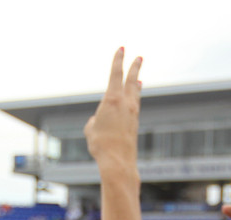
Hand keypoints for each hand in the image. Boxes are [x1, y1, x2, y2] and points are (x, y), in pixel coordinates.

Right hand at [84, 48, 142, 165]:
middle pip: (132, 80)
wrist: (118, 161)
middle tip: (139, 57)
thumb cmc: (101, 144)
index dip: (118, 59)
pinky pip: (135, 106)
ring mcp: (132, 114)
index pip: (116, 73)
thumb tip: (99, 121)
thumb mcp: (91, 129)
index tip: (122, 48)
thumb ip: (95, 120)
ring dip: (136, 84)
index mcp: (112, 99)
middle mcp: (125, 103)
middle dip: (135, 67)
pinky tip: (135, 100)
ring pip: (135, 94)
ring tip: (139, 78)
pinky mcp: (135, 124)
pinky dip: (135, 99)